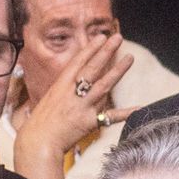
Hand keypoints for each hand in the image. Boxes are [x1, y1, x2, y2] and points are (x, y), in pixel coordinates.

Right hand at [13, 28, 127, 178]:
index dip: (90, 48)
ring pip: (103, 85)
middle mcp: (72, 92)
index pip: (78, 62)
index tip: (100, 36)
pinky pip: (111, 116)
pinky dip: (126, 113)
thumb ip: (65, 91)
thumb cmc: (40, 123)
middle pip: (92, 68)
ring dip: (118, 71)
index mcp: (60, 85)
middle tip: (117, 37)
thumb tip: (77, 83)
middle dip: (106, 52)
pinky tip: (140, 107)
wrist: (37, 142)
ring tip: (129, 57)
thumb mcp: (50, 100)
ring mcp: (82, 105)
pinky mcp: (89, 121)